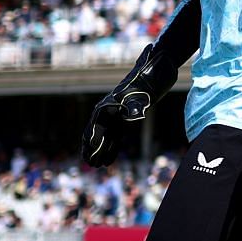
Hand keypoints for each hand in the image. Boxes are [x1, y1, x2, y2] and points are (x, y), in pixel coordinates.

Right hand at [81, 44, 170, 166]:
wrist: (152, 74)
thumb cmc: (145, 85)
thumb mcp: (141, 95)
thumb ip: (136, 106)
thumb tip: (134, 116)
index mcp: (107, 106)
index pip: (96, 126)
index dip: (93, 141)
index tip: (90, 154)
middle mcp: (107, 111)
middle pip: (95, 133)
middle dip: (91, 149)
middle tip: (89, 163)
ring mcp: (114, 115)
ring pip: (104, 136)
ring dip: (101, 151)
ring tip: (97, 165)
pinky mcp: (122, 119)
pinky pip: (114, 136)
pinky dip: (111, 147)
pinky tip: (109, 159)